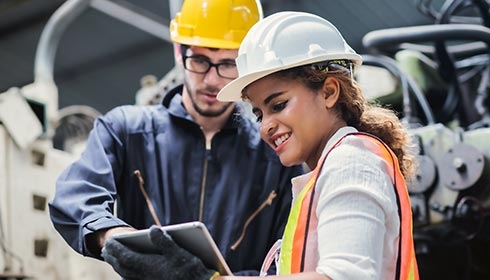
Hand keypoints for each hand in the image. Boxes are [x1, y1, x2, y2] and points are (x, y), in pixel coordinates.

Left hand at [101, 225, 216, 279]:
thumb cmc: (191, 270)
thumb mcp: (179, 252)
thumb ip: (164, 240)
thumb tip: (152, 229)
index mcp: (149, 266)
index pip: (126, 256)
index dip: (116, 248)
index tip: (108, 242)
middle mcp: (145, 276)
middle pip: (123, 266)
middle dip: (113, 257)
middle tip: (107, 249)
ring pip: (127, 275)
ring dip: (118, 266)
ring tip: (114, 259)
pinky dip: (127, 275)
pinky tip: (129, 273)